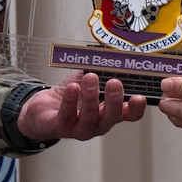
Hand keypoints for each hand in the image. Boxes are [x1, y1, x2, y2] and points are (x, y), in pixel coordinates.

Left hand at [17, 72, 146, 141]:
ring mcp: (80, 128)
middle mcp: (98, 123)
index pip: (129, 115)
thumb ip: (99, 70)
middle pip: (111, 117)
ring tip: (90, 78)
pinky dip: (71, 100)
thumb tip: (109, 52)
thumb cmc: (69, 96)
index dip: (135, 108)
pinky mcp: (61, 127)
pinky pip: (67, 115)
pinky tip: (73, 88)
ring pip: (90, 118)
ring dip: (91, 97)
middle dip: (114, 100)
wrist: (42, 110)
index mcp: (108, 112)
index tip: (139, 97)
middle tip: (114, 83)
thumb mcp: (87, 81)